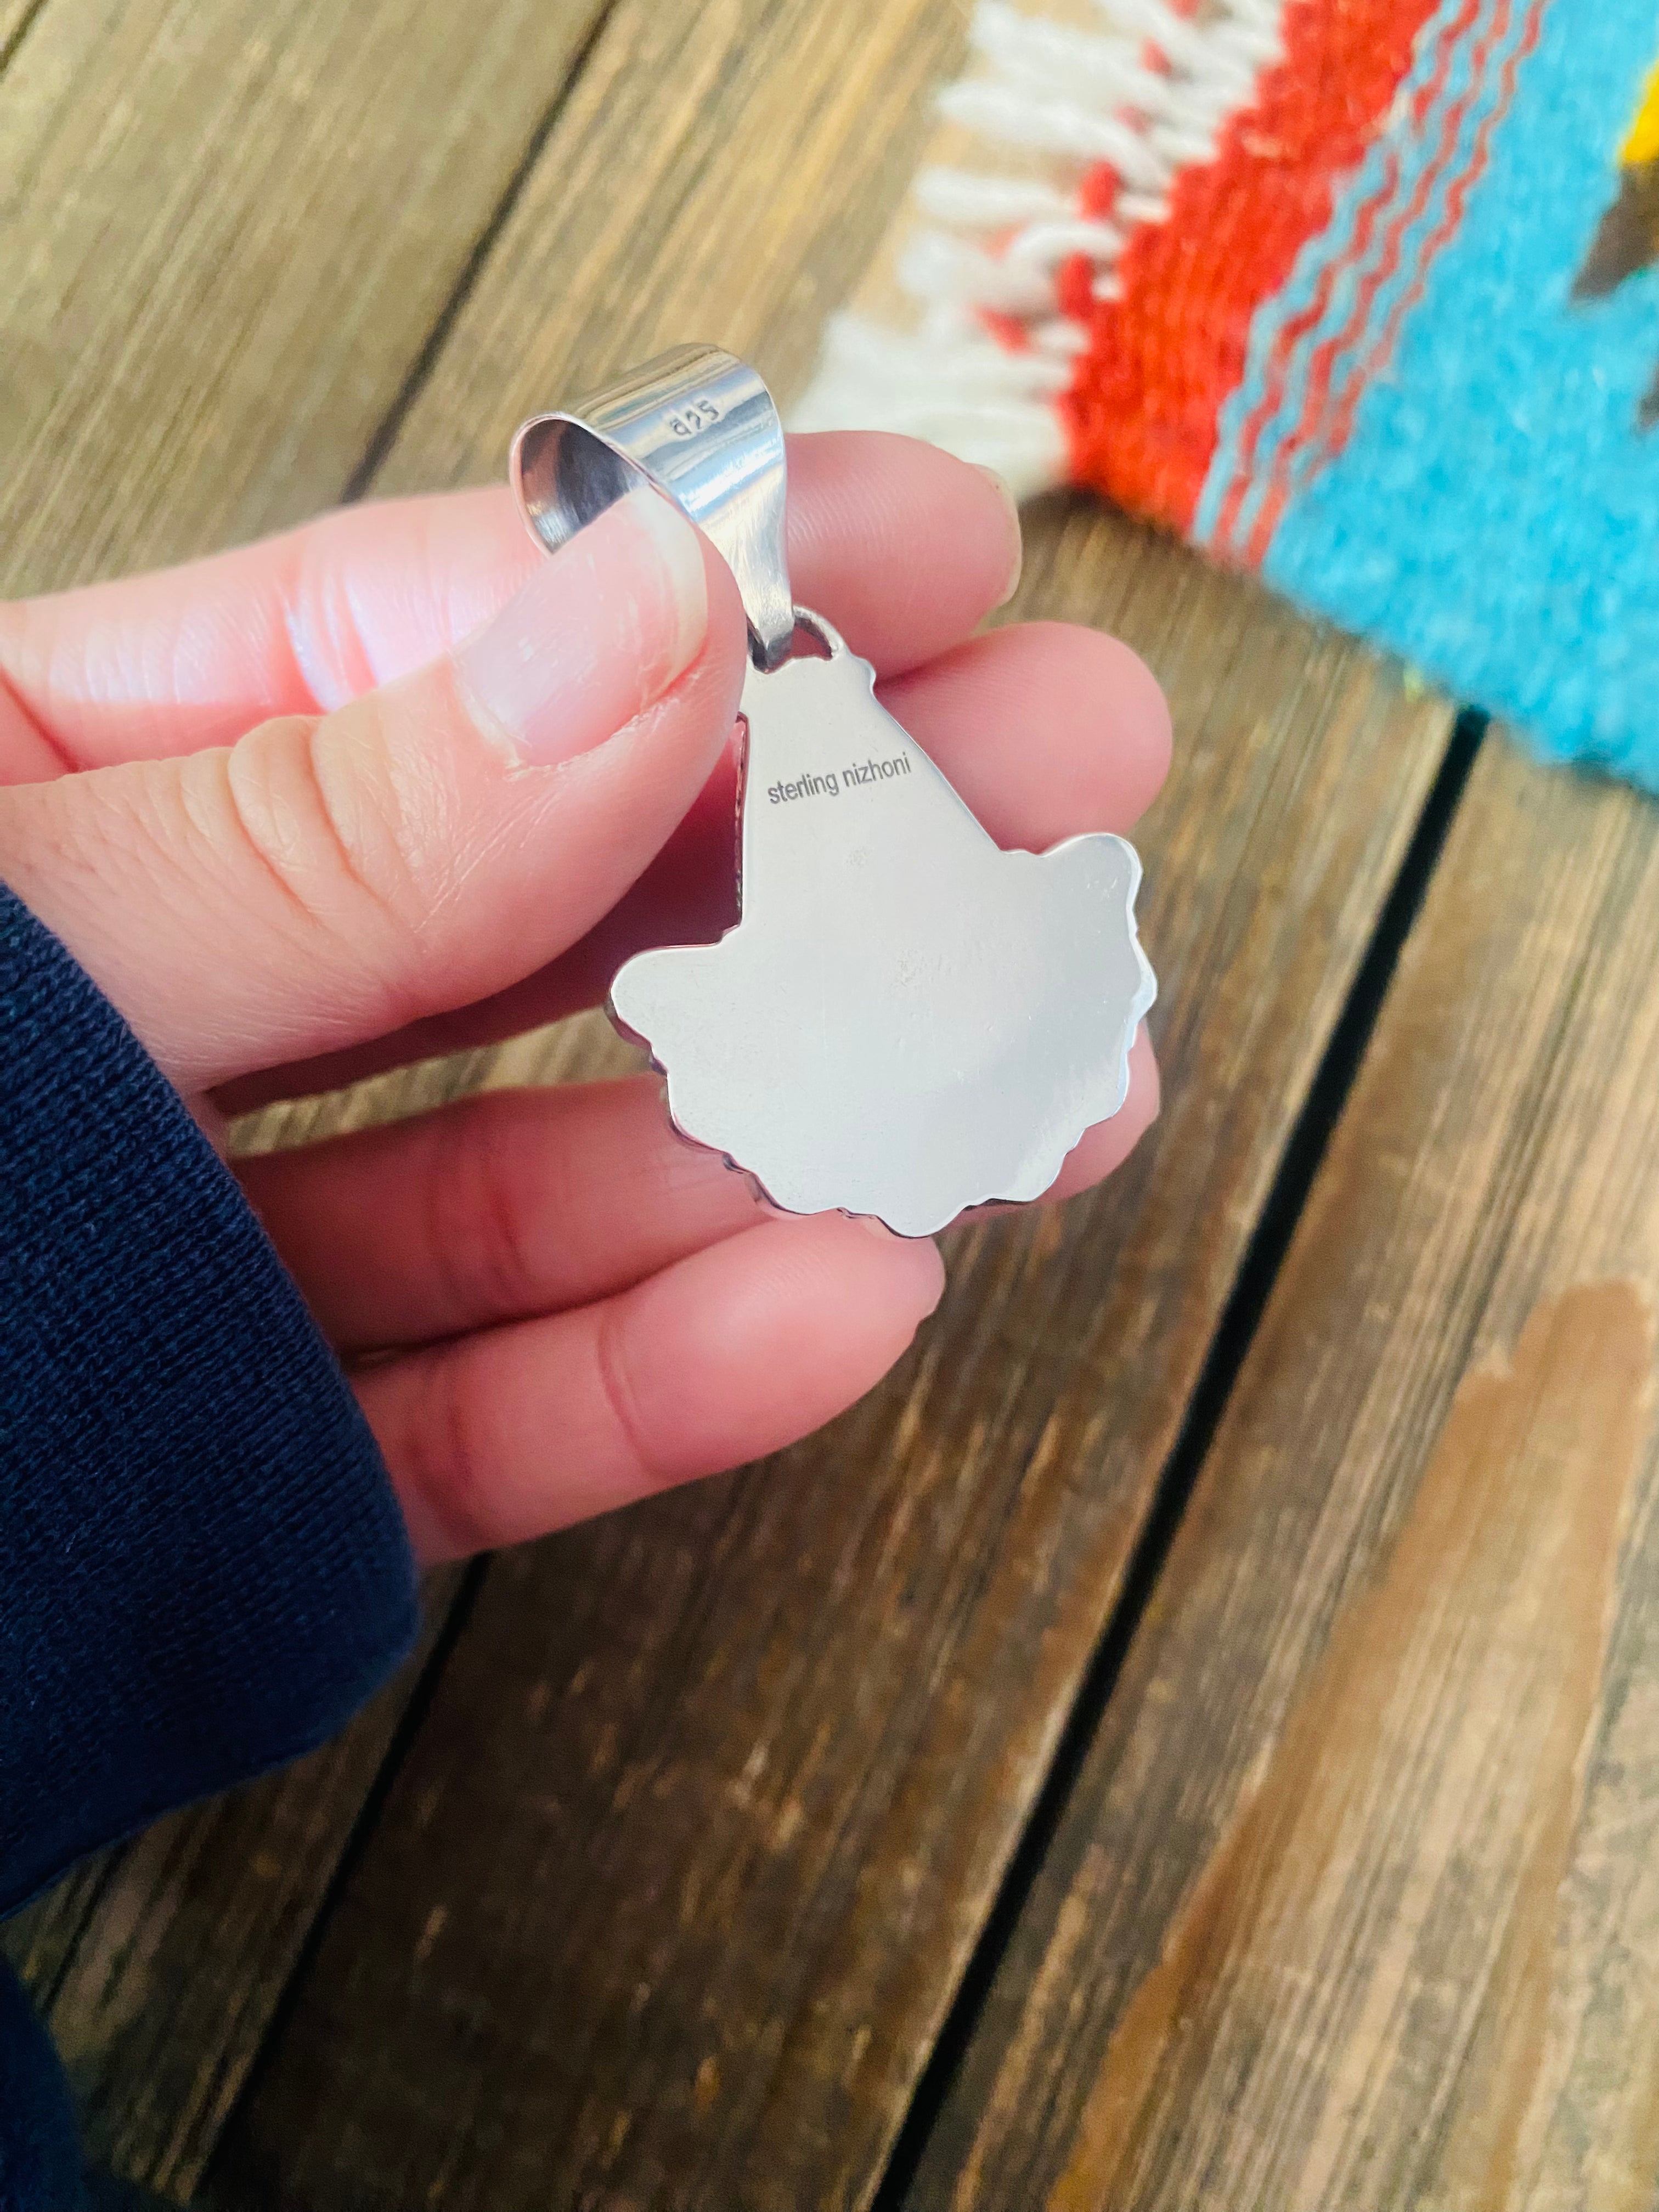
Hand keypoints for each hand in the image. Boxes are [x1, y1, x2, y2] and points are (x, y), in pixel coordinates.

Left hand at [0, 434, 1167, 1560]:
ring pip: (545, 1172)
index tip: (925, 551)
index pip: (411, 652)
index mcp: (42, 802)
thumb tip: (651, 624)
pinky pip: (464, 1417)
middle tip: (1071, 784)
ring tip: (1037, 1091)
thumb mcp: (19, 956)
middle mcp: (149, 1010)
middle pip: (539, 902)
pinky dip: (652, 1375)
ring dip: (800, 1133)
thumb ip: (324, 828)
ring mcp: (196, 1249)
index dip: (687, 593)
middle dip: (821, 850)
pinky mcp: (235, 1474)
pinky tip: (841, 1303)